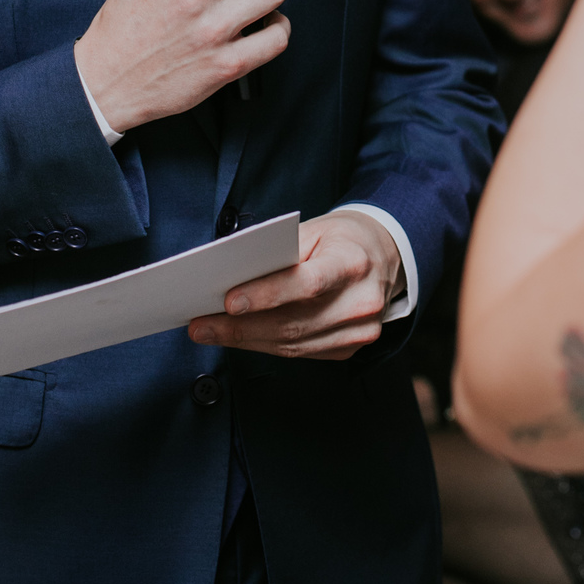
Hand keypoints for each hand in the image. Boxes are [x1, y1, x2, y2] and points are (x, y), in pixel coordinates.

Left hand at [188, 211, 403, 361]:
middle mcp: (361, 301)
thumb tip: (230, 280)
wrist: (383, 255)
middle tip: (200, 325)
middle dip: (239, 327)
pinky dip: (265, 346)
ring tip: (210, 332)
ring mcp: (360, 330)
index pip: (307, 283)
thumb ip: (279, 253)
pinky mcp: (351, 348)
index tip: (228, 301)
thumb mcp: (314, 230)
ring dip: (246, 340)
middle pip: (293, 321)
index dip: (267, 295)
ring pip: (292, 344)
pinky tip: (241, 338)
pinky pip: (300, 353)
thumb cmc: (341, 239)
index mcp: (353, 262)